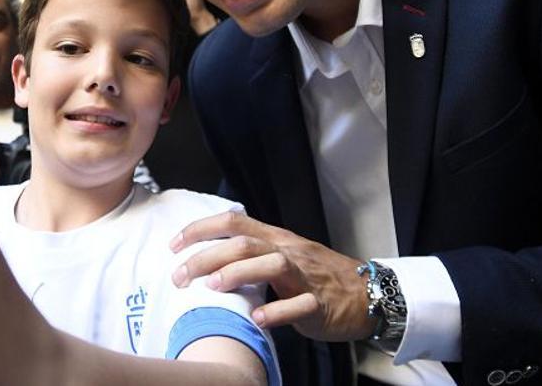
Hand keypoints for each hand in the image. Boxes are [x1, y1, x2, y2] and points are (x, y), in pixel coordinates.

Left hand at [170, 212, 374, 341]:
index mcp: (277, 239)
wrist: (366, 293)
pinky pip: (299, 305)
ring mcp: (305, 277)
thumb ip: (253, 253)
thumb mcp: (285, 255)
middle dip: (207, 257)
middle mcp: (289, 252)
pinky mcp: (319, 304)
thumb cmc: (319, 276)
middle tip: (180, 277)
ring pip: (272, 264)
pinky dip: (276, 311)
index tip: (174, 246)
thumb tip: (209, 258)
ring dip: (239, 273)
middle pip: (245, 244)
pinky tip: (257, 318)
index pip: (234, 223)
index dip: (200, 230)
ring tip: (213, 288)